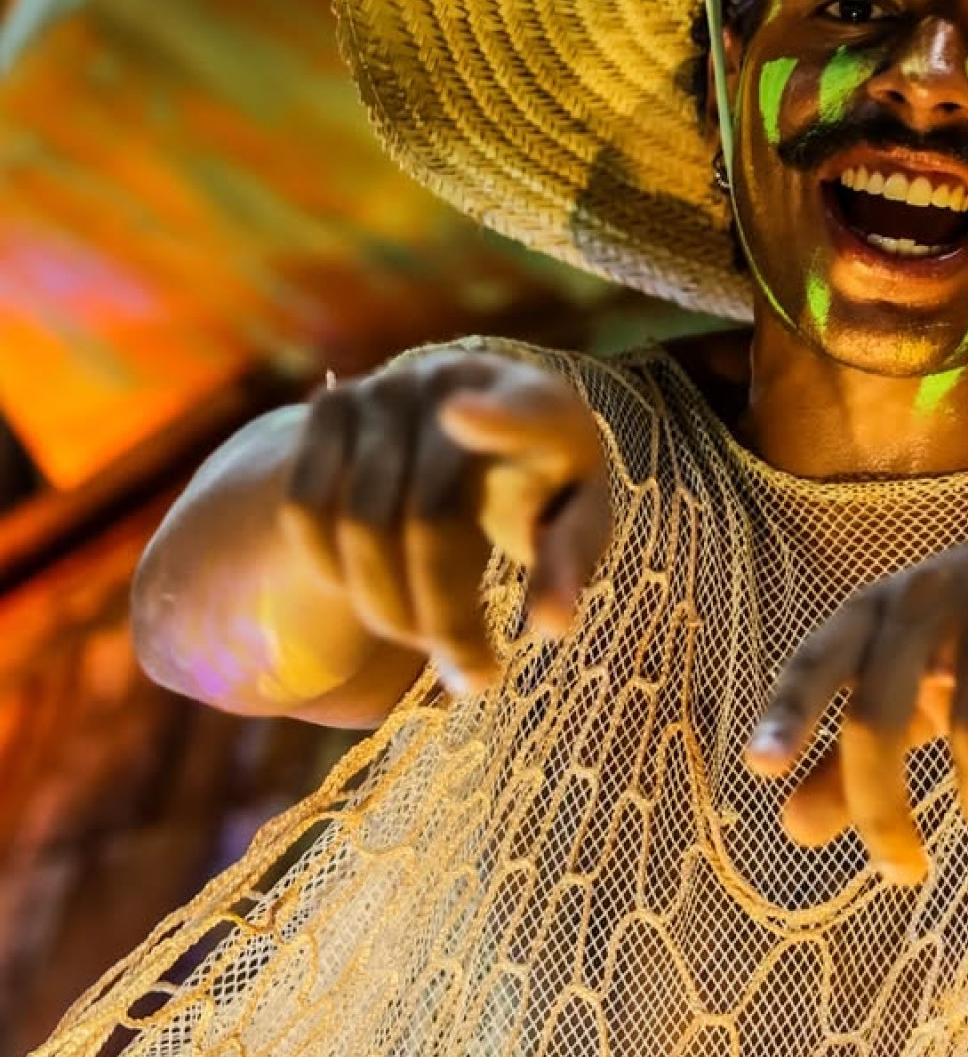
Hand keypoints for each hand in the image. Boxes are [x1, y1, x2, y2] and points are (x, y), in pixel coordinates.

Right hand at [278, 350, 609, 696]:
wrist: (473, 422)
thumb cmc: (540, 489)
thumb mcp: (573, 522)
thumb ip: (569, 563)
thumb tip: (553, 625)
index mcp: (541, 404)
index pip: (522, 413)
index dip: (493, 420)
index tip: (458, 416)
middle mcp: (458, 378)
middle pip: (432, 518)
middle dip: (445, 617)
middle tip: (473, 677)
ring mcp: (388, 387)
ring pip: (360, 522)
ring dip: (386, 608)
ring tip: (425, 639)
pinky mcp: (332, 403)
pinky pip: (304, 508)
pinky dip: (328, 570)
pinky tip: (366, 593)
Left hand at [744, 505, 967, 881]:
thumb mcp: (919, 689)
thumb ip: (853, 758)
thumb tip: (792, 831)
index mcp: (880, 607)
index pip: (819, 657)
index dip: (788, 709)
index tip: (760, 767)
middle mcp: (928, 591)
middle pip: (879, 711)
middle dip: (882, 809)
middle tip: (904, 873)